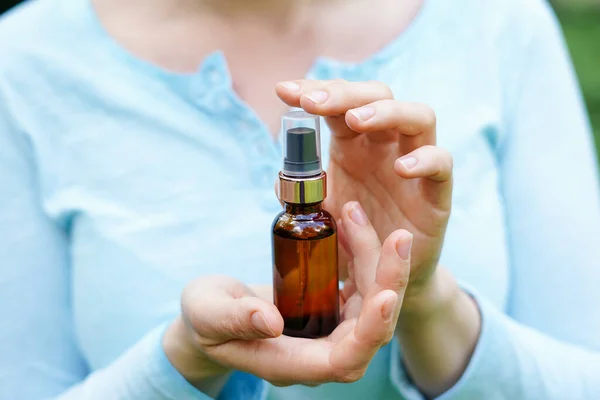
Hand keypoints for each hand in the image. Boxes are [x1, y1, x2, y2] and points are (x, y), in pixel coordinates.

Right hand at [164, 204, 412, 386]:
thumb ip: (236, 319)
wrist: (212, 312)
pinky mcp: (331, 306)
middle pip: (371, 327)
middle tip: (398, 239)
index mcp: (293, 362)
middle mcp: (320, 350)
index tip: (387, 295)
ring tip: (359, 215)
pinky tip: (351, 223)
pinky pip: (359, 284)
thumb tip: (271, 321)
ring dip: (377, 260)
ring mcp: (330, 328)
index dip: (370, 331)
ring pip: (371, 301)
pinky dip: (360, 254)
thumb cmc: (205, 317)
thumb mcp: (209, 314)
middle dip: (389, 282)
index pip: (344, 358)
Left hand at [276, 80, 451, 307]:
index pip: (340, 103)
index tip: (284, 92)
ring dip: (386, 111)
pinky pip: (442, 164)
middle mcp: (386, 147)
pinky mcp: (436, 193)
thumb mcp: (320, 216)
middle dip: (345, 93)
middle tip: (314, 103)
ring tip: (355, 121)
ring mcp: (415, 165)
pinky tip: (401, 169)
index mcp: (354, 145)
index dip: (315, 91)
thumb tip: (281, 180)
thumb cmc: (353, 239)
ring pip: (418, 116)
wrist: (384, 281)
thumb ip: (302, 196)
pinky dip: (425, 160)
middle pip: (378, 96)